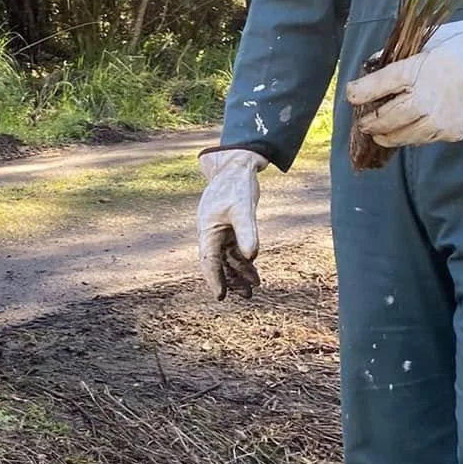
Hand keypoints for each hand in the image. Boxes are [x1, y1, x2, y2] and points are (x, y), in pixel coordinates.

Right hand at [197, 148, 267, 300]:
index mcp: (208, 230)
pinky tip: (255, 271)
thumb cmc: (237, 185)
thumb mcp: (243, 209)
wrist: (236, 166)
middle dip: (230, 281)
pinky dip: (244, 261)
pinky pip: (235, 250)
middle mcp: (212, 233)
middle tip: (245, 297)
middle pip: (218, 264)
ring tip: (253, 289)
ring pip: (228, 259)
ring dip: (240, 273)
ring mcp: (221, 231)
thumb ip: (248, 232)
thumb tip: (252, 256)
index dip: (214, 279)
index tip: (220, 296)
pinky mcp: (231, 227)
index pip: (209, 260)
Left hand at [345, 6, 462, 148]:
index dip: (358, 93)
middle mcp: (425, 98)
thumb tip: (372, 66)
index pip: (375, 87)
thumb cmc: (460, 42)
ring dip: (388, 136)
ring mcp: (441, 118)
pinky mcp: (454, 130)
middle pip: (385, 119)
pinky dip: (414, 136)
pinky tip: (409, 131)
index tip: (351, 95)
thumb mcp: (425, 40)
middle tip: (364, 123)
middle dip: (370, 122)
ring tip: (380, 134)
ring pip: (404, 136)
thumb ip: (397, 56)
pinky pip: (426, 139)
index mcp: (414, 70)